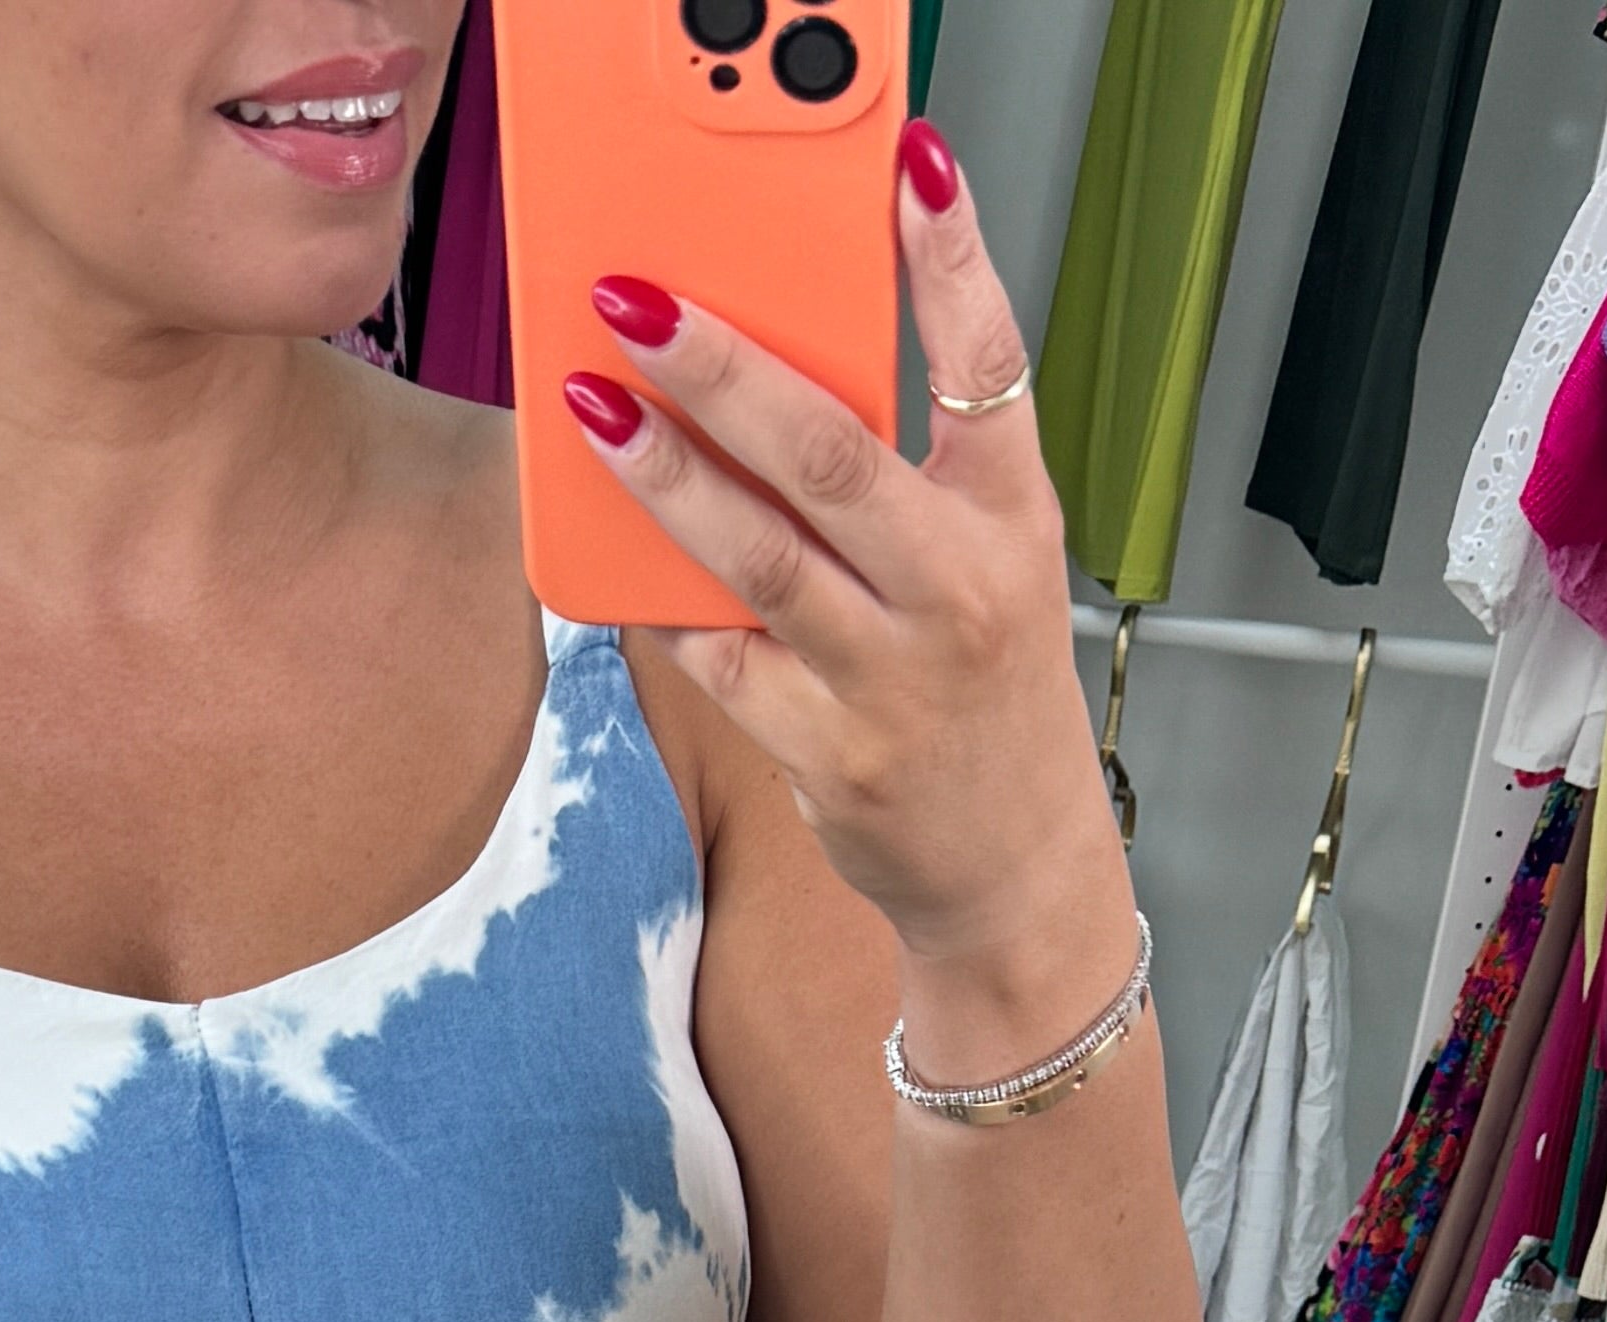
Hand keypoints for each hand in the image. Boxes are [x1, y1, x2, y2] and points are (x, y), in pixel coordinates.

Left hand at [564, 127, 1132, 1041]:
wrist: (1014, 870)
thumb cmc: (985, 696)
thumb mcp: (989, 561)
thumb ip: (907, 471)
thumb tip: (778, 371)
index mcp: (1011, 519)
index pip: (991, 363)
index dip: (951, 258)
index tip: (910, 165)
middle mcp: (961, 590)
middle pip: (834, 454)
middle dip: (725, 367)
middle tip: (638, 301)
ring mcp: (892, 679)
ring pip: (760, 557)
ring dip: (664, 477)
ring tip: (592, 408)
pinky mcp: (829, 754)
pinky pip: (718, 661)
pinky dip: (657, 604)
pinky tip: (604, 554)